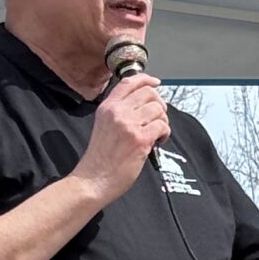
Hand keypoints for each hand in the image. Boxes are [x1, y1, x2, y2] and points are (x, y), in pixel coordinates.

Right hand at [80, 72, 168, 203]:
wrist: (94, 180)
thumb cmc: (100, 159)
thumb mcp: (103, 126)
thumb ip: (119, 113)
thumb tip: (143, 105)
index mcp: (107, 107)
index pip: (129, 82)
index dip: (146, 79)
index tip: (155, 83)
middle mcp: (117, 112)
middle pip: (149, 93)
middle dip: (159, 104)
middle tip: (157, 118)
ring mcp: (129, 125)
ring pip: (159, 109)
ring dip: (163, 121)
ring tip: (155, 133)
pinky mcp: (140, 140)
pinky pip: (162, 126)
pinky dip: (165, 134)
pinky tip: (157, 142)